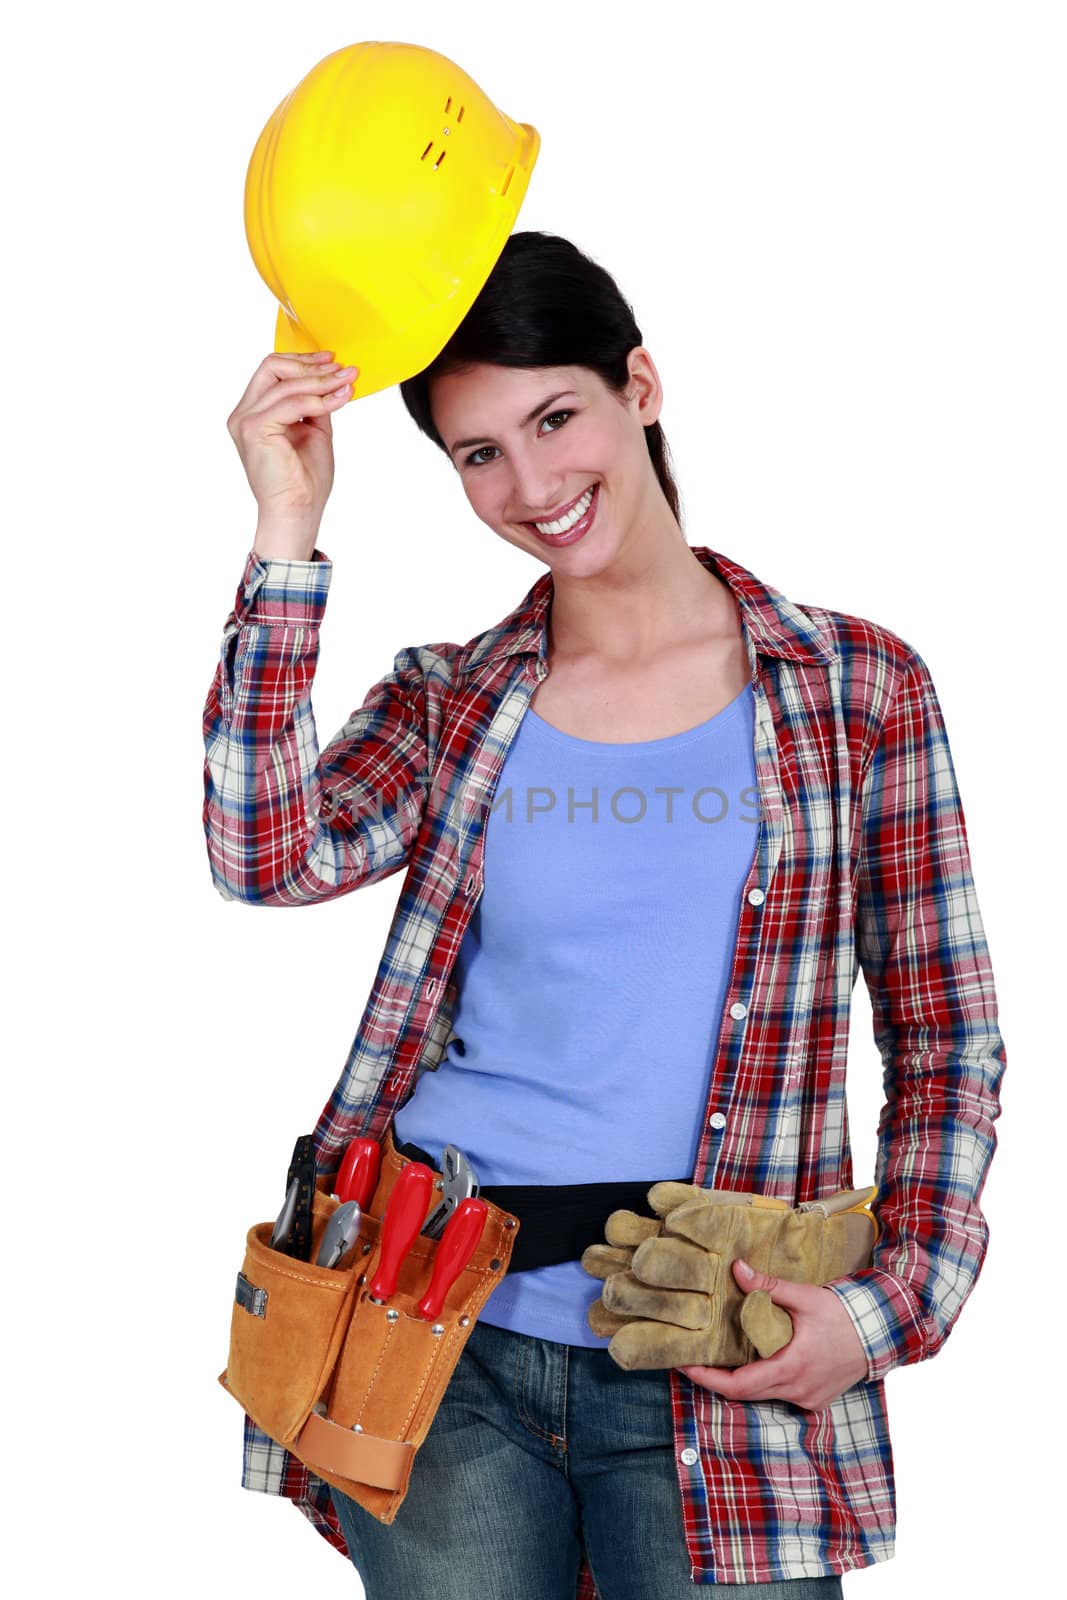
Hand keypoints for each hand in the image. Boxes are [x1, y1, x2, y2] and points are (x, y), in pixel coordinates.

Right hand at [227, 350, 358, 557]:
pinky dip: (319, 399)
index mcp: (253, 413)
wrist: (297, 513)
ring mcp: (246, 420)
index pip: (272, 371)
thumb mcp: (314, 431)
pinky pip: (293, 402)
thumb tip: (331, 379)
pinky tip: (339, 399)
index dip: (303, 362)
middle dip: (310, 365)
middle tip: (342, 369)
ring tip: (347, 383)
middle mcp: (243, 414)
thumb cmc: (304, 482)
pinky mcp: (255, 429)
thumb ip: (315, 404)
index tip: (332, 361)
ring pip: (286, 383)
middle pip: (272, 367)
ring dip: (322, 381)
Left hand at [678, 1259, 869, 1410]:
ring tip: (718, 1358)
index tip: (685, 1366)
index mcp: (792, 1367)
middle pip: (746, 1394)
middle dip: (716, 1379)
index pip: (738, 1385)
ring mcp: (807, 1399)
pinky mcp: (815, 1400)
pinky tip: (756, 1361)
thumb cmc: (844, 1315)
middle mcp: (797, 1390)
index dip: (707, 1378)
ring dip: (741, 1380)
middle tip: (692, 1360)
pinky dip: (765, 1381)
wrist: (881, 1333)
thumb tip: (736, 1268)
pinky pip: (781, 1395)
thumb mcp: (804, 1297)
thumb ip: (768, 1287)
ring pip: (763, 1395)